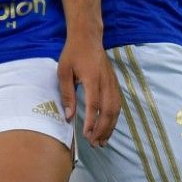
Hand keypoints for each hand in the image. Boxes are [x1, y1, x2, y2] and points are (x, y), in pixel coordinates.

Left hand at [59, 31, 119, 145]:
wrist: (88, 38)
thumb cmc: (73, 54)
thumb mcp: (63, 72)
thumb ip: (67, 94)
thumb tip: (68, 116)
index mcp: (92, 78)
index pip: (94, 104)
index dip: (91, 121)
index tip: (85, 135)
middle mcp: (106, 82)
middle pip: (108, 110)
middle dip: (102, 129)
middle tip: (94, 143)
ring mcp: (113, 83)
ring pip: (116, 109)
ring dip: (110, 126)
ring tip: (102, 141)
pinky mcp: (115, 84)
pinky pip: (118, 104)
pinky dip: (114, 118)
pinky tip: (108, 127)